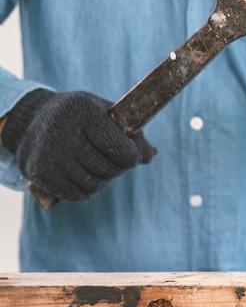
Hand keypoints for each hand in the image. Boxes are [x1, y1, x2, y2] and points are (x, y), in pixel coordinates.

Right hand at [2, 90, 155, 200]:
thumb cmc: (83, 118)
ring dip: (102, 181)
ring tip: (98, 169)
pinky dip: (86, 191)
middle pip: (107, 168)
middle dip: (117, 168)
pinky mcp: (38, 172)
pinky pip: (75, 195)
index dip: (131, 156)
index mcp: (83, 111)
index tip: (131, 156)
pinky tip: (84, 177)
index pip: (118, 147)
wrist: (34, 119)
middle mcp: (62, 130)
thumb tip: (151, 157)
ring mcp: (47, 152)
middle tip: (114, 162)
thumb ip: (133, 135)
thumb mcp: (109, 115)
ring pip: (92, 184)